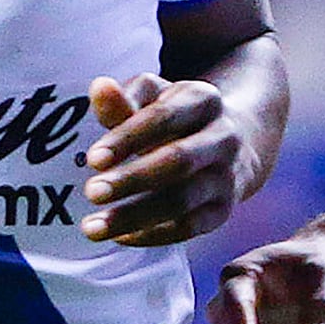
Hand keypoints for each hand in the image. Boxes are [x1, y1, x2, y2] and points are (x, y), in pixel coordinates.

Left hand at [79, 73, 256, 246]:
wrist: (232, 140)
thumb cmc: (176, 116)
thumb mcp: (153, 97)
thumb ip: (123, 98)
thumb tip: (99, 87)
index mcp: (203, 100)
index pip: (164, 117)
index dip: (127, 138)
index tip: (92, 159)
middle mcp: (223, 138)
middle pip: (178, 161)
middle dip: (132, 179)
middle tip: (91, 193)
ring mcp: (227, 176)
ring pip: (183, 201)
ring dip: (135, 216)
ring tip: (93, 227)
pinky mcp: (224, 209)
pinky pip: (190, 227)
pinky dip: (153, 235)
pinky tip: (120, 236)